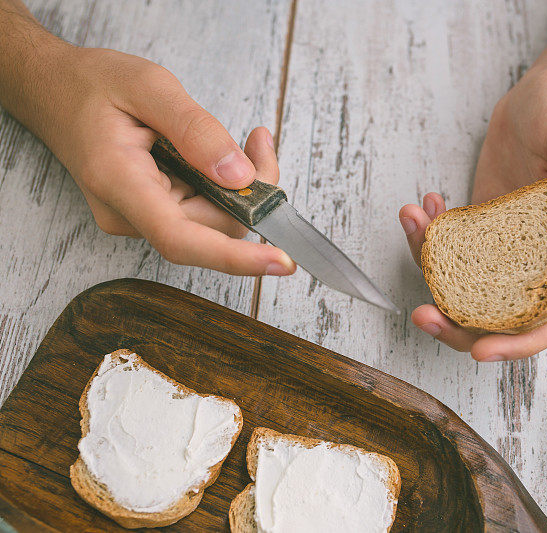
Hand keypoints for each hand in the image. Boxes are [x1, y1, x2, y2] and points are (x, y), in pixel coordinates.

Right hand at [20, 45, 295, 275]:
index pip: (180, 239)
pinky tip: (229, 154)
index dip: (234, 258)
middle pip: (212, 228)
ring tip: (248, 141)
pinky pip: (206, 211)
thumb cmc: (93, 86)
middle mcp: (128, 213)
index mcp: (118, 182)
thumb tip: (240, 175)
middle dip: (253, 194)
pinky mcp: (154, 212)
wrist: (56, 92)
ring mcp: (140, 217)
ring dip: (244, 188)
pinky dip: (228, 187)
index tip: (279, 262)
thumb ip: (195, 130)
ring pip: (215, 221)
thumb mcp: (149, 86)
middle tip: (260, 143)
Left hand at [399, 67, 546, 361]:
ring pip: (466, 288)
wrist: (538, 95)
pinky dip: (429, 237)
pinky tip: (426, 204)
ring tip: (413, 220)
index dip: (524, 344)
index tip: (482, 350)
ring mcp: (506, 250)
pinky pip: (450, 252)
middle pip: (502, 318)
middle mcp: (540, 261)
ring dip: (431, 270)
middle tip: (421, 314)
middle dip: (458, 325)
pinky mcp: (480, 232)